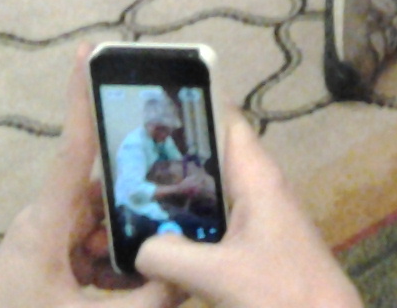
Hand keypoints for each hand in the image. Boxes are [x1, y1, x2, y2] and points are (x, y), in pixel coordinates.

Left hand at [0, 47, 177, 306]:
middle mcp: (47, 221)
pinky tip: (126, 289)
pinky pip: (91, 248)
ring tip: (146, 276)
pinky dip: (112, 265)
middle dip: (139, 208)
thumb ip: (148, 299)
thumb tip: (191, 276)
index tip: (88, 50)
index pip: (73, 147)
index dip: (82, 99)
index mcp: (47, 221)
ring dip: (127, 245)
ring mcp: (45, 241)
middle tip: (175, 220)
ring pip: (103, 223)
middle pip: (106, 192)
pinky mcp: (47, 262)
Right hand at [139, 107, 361, 307]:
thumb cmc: (282, 292)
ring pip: (207, 196)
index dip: (190, 109)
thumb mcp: (217, 275)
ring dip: (172, 200)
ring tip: (120, 204)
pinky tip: (150, 247)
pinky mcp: (252, 246)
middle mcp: (258, 189)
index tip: (145, 108)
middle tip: (114, 166)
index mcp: (258, 178)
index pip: (226, 123)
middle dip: (167, 161)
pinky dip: (183, 231)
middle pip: (209, 160)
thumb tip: (136, 247)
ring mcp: (256, 218)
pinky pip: (211, 227)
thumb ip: (170, 255)